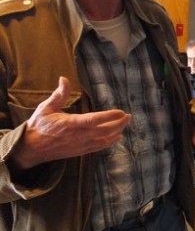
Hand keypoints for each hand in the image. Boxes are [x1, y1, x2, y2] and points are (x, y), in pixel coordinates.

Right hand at [12, 77, 130, 169]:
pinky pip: (98, 147)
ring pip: (103, 140)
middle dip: (118, 123)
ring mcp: (80, 145)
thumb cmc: (38, 126)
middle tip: (128, 116)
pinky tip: (116, 137)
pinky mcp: (80, 151)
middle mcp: (77, 136)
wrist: (30, 149)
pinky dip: (109, 142)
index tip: (121, 112)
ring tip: (124, 124)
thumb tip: (64, 79)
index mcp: (70, 124)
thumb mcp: (46, 107)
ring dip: (116, 132)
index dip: (109, 116)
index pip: (94, 120)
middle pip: (104, 131)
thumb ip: (59, 95)